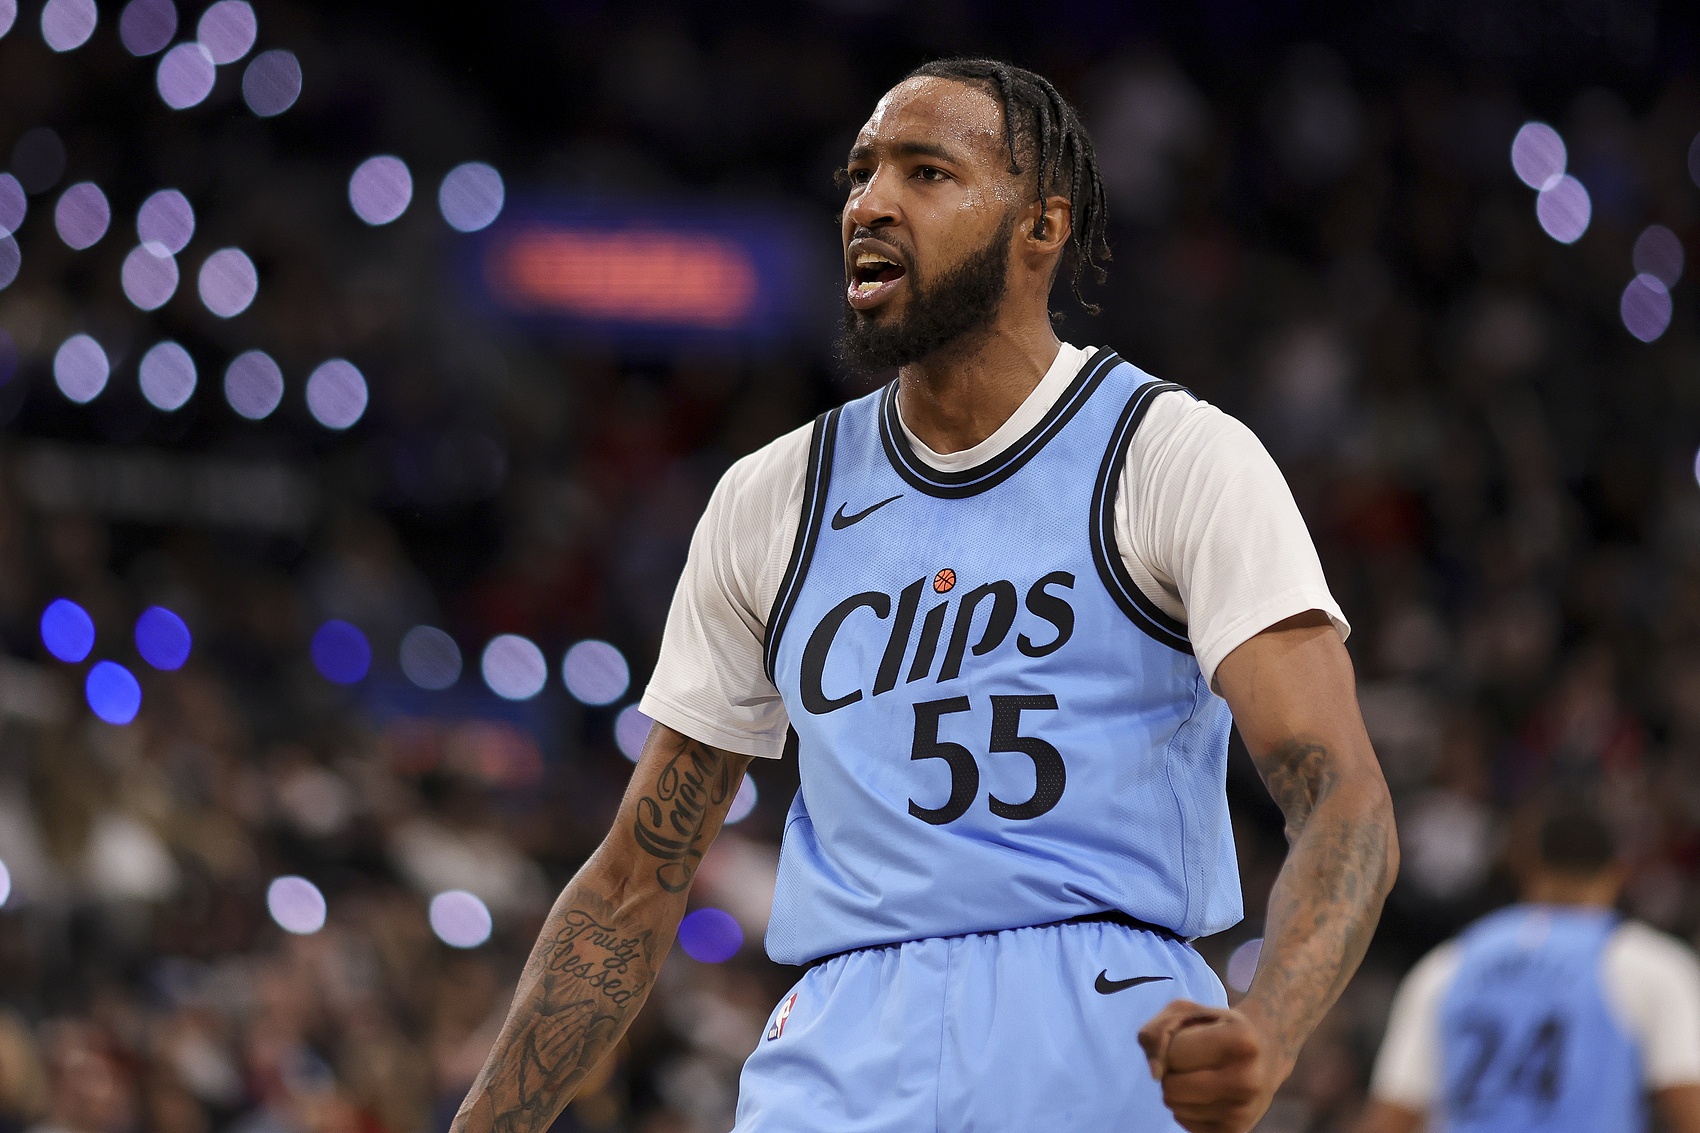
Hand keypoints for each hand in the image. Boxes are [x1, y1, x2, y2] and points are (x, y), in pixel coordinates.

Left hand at [1137, 1000, 1283, 1132]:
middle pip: (1171, 1086)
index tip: (1191, 1039)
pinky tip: (1207, 1093)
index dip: (1172, 1044)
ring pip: (1175, 1106)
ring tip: (1202, 1074)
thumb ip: (1158, 1030)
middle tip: (1193, 1060)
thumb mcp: (1189, 1012)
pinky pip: (1184, 1122)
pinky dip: (1187, 1107)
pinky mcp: (1236, 1132)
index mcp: (1241, 1040)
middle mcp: (1248, 1079)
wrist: (1268, 1053)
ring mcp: (1244, 1110)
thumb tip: (1154, 1072)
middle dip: (1172, 1071)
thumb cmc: (1220, 1027)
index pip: (1173, 1053)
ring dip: (1178, 1090)